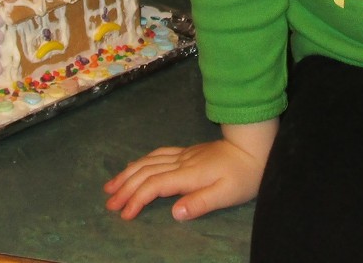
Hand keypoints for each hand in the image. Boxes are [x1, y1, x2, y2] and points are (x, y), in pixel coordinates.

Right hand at [104, 119, 277, 221]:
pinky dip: (141, 161)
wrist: (253, 148)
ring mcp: (183, 154)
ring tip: (111, 185)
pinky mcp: (187, 152)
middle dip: (125, 187)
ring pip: (148, 161)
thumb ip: (200, 202)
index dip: (137, 199)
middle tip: (108, 202)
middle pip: (146, 172)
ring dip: (128, 173)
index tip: (124, 214)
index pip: (155, 185)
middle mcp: (181, 162)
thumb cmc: (243, 176)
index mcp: (189, 174)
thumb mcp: (227, 194)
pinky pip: (157, 154)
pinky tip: (135, 166)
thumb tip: (174, 212)